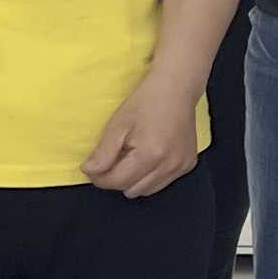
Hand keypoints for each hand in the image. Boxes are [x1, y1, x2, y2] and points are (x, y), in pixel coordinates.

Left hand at [81, 69, 205, 195]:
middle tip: (115, 156)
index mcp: (151, 154)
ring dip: (134, 179)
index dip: (100, 178)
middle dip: (117, 178)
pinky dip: (150, 175)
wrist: (176, 88)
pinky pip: (162, 182)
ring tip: (133, 155)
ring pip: (147, 191)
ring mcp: (181, 166)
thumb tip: (89, 171)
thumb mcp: (118, 124)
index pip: (118, 182)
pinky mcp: (188, 165)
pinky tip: (149, 155)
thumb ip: (103, 152)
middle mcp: (169, 165)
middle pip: (132, 190)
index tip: (92, 168)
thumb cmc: (146, 101)